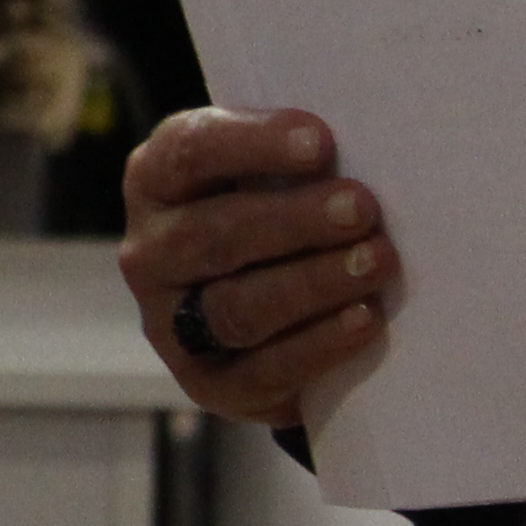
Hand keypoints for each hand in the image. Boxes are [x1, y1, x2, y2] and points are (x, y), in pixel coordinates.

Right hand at [115, 105, 388, 424]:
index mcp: (157, 180)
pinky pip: (260, 370)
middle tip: (363, 208)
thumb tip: (370, 142)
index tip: (322, 143)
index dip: (254, 145)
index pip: (190, 153)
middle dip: (294, 221)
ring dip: (313, 283)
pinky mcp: (205, 382)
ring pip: (237, 307)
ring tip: (376, 262)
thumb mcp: (269, 174)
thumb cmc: (278, 215)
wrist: (270, 316)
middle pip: (213, 236)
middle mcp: (150, 251)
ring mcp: (169, 323)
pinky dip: (317, 345)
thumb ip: (297, 160)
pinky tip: (364, 319)